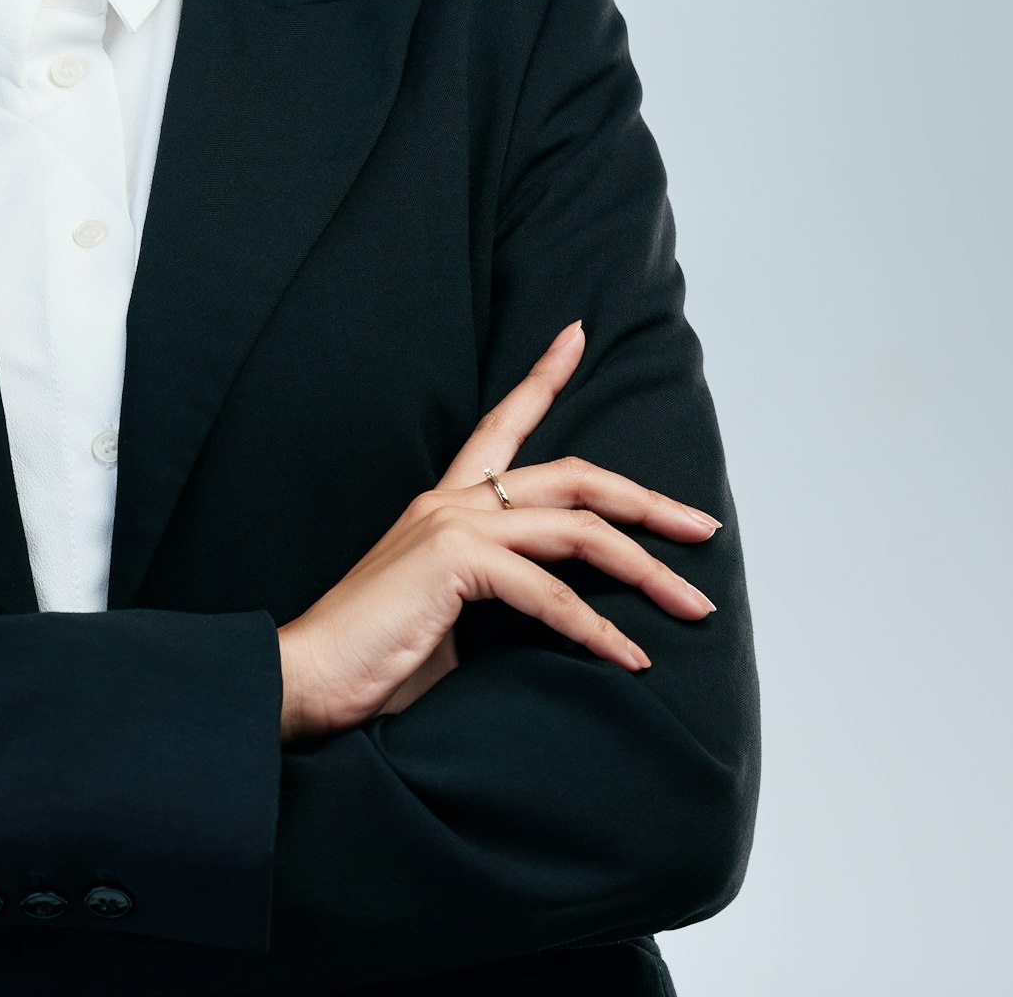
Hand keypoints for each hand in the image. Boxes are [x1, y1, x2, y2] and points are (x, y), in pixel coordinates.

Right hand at [276, 319, 721, 744]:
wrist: (310, 676)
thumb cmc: (376, 657)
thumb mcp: (451, 614)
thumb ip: (499, 595)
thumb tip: (566, 618)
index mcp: (444, 503)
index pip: (500, 423)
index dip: (542, 376)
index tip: (577, 335)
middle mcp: (451, 500)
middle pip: (573, 476)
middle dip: (648, 499)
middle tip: (702, 527)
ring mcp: (452, 524)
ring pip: (579, 529)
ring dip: (647, 569)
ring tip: (693, 607)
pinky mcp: (454, 561)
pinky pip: (551, 594)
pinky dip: (599, 629)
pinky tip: (630, 658)